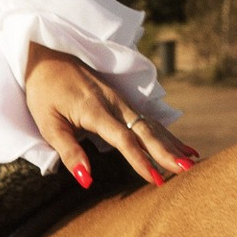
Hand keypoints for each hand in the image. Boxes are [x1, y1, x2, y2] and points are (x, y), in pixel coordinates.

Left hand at [23, 43, 196, 191]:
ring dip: (173, 144)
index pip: (123, 140)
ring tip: (193, 162)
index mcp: (95, 110)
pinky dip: (168, 134)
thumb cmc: (44, 93)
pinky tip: (183, 147)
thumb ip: (69, 152)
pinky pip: (149, 120)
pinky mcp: (122, 101)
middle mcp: (114, 103)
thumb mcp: (48, 125)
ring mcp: (121, 100)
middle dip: (168, 152)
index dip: (141, 161)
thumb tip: (86, 180)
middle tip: (188, 171)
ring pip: (152, 125)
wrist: (47, 56)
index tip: (156, 180)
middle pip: (146, 131)